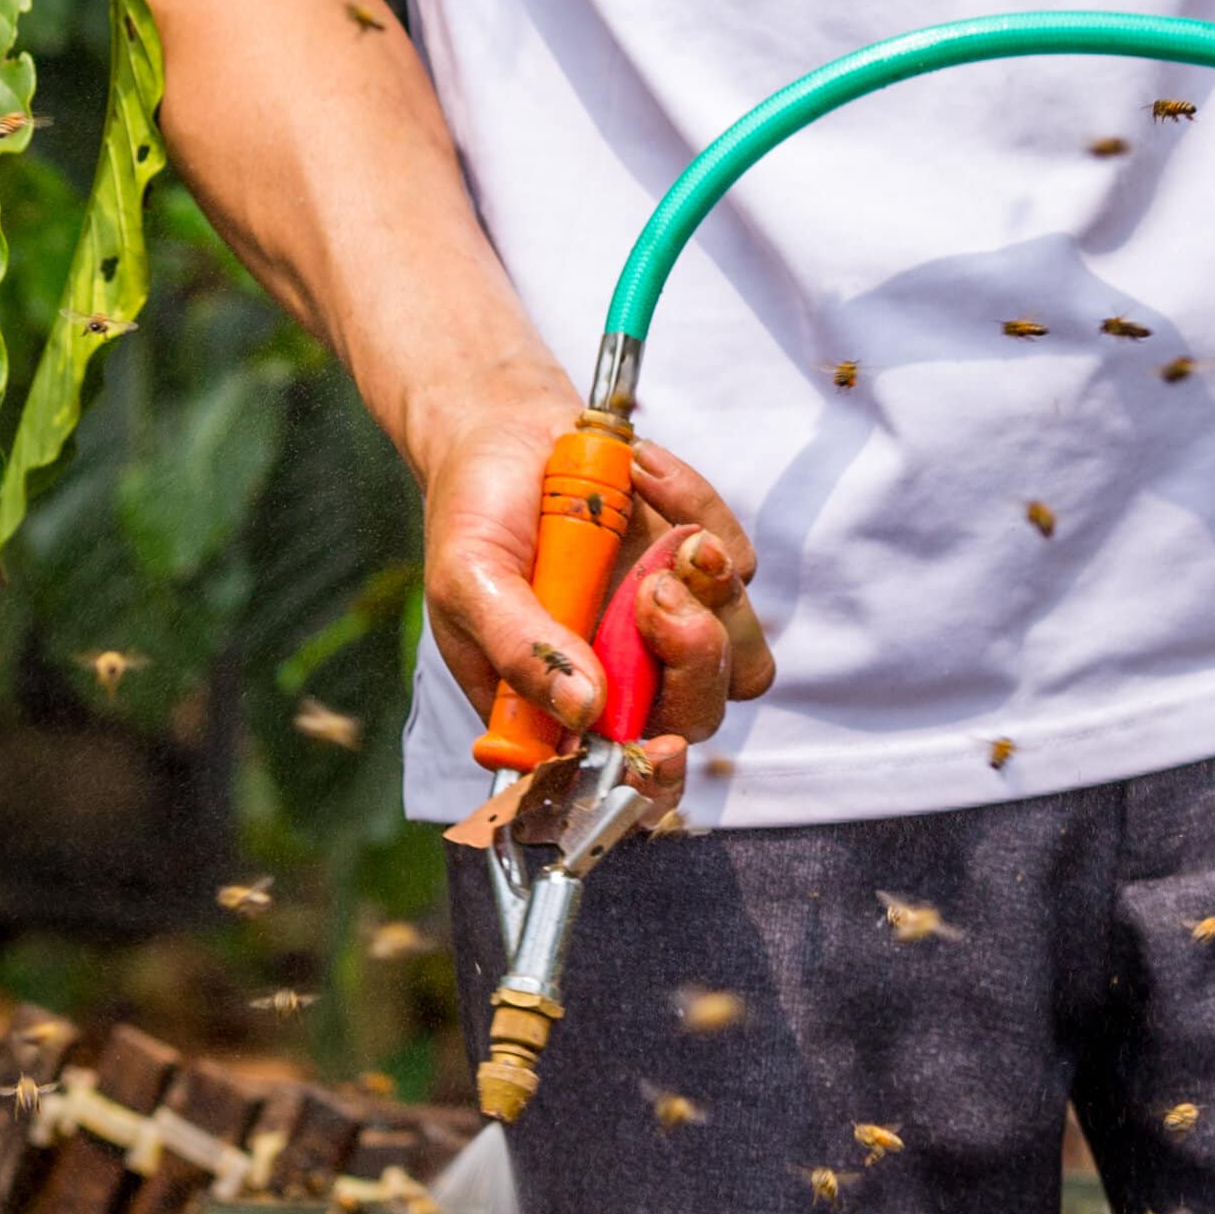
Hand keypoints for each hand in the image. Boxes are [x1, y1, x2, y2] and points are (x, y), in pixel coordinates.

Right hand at [418, 397, 770, 820]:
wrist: (505, 435)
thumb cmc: (475, 521)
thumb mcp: (472, 584)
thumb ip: (520, 649)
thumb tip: (583, 710)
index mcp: (559, 708)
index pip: (620, 777)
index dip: (651, 778)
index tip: (662, 745)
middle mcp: (624, 681)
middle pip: (698, 714)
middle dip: (692, 660)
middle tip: (652, 593)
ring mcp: (669, 628)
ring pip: (742, 654)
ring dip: (714, 593)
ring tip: (667, 538)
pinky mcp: (700, 570)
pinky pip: (738, 562)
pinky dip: (697, 509)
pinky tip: (643, 476)